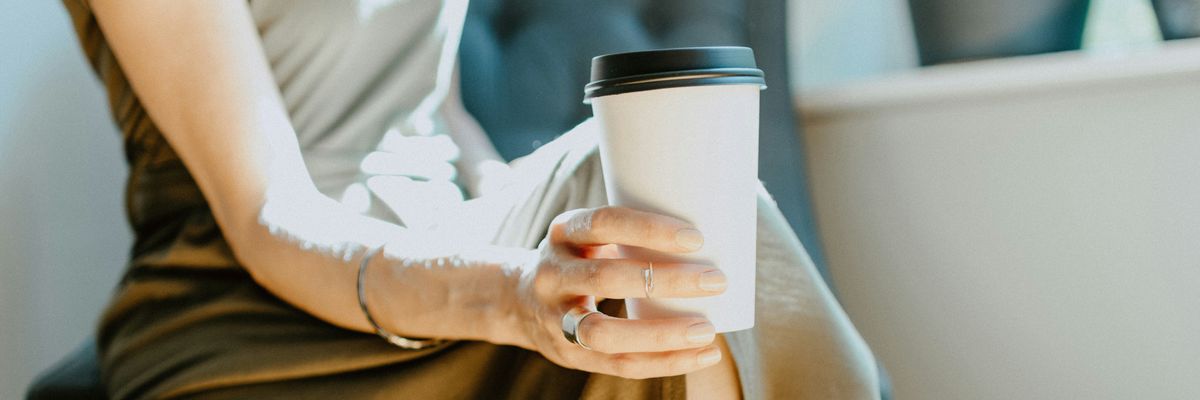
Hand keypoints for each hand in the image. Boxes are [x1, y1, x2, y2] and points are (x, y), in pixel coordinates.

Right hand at [505, 206, 728, 378]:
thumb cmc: (580, 258)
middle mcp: (553, 274)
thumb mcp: (590, 234)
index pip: (603, 223)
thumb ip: (632, 234)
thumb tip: (716, 231)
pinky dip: (664, 362)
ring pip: (604, 332)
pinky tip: (702, 354)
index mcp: (564, 233)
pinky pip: (618, 364)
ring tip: (707, 329)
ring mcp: (556, 318)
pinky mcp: (569, 354)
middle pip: (606, 278)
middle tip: (716, 280)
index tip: (696, 238)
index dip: (648, 230)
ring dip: (661, 333)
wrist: (518, 300)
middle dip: (666, 280)